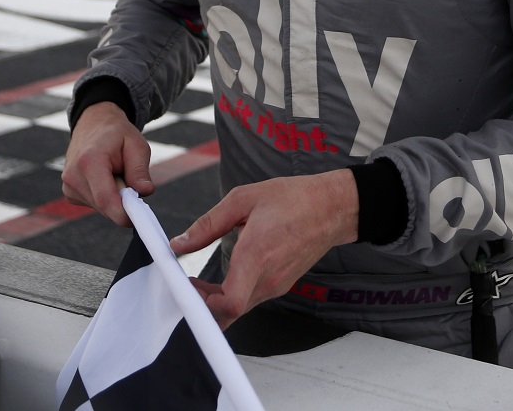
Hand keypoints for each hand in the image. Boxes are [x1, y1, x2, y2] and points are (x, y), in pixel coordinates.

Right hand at [60, 101, 154, 225]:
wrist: (93, 124)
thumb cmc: (117, 134)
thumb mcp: (136, 145)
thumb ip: (139, 170)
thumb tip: (145, 192)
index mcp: (89, 161)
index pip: (105, 199)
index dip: (123, 214)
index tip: (139, 219)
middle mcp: (73, 176)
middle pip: (105, 206)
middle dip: (124, 202)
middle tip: (133, 181)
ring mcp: (68, 186)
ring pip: (101, 207)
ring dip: (115, 197)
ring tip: (115, 173)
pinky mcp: (69, 193)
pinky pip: (95, 204)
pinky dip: (105, 196)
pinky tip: (104, 178)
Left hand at [170, 169, 358, 328]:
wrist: (332, 207)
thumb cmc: (293, 199)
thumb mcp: (244, 198)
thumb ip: (208, 223)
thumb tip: (179, 243)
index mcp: (257, 254)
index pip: (229, 303)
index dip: (203, 305)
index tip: (187, 289)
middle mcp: (268, 277)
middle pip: (229, 313)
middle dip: (203, 306)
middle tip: (188, 287)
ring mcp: (277, 284)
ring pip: (240, 308)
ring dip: (217, 302)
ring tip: (201, 283)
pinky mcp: (282, 284)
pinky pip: (252, 299)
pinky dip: (233, 296)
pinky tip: (225, 278)